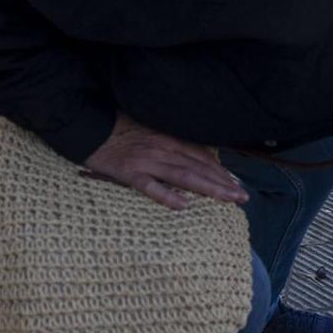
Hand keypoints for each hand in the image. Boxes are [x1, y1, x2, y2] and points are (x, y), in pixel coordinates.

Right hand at [83, 113, 247, 211]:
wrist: (88, 127)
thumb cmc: (118, 129)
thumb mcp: (149, 131)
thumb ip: (169, 142)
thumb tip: (190, 155)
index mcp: (167, 139)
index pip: (201, 156)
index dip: (221, 171)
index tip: (237, 183)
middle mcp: (162, 149)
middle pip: (199, 168)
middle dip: (223, 183)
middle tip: (243, 197)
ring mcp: (146, 162)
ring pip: (183, 177)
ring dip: (209, 188)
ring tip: (228, 199)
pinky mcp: (128, 173)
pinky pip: (150, 187)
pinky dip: (167, 196)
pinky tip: (183, 206)